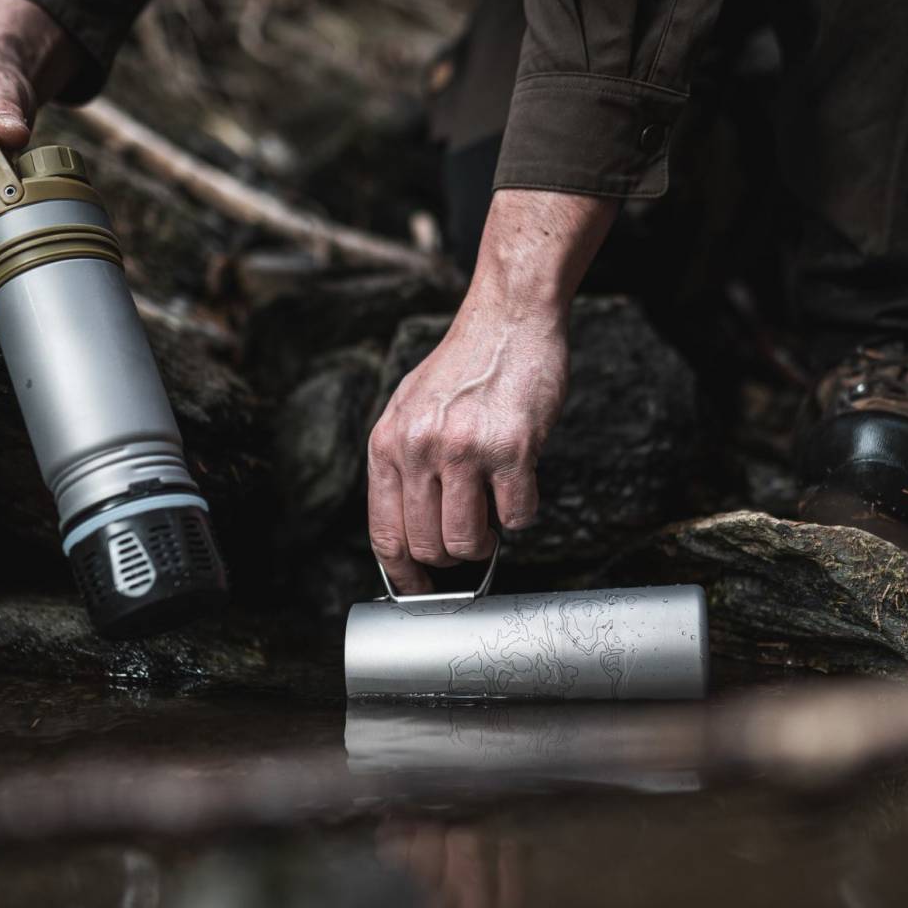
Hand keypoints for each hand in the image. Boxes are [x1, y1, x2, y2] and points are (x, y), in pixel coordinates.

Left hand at [367, 299, 566, 594]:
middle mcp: (420, 448)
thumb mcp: (411, 411)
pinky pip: (517, 517)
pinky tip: (520, 481)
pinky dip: (522, 511)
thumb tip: (409, 532)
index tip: (419, 588)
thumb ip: (404, 466)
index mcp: (388, 443)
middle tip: (471, 534)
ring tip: (493, 510)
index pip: (385, 533)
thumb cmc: (464, 366)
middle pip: (427, 545)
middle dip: (452, 554)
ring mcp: (465, 450)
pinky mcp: (512, 449)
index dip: (403, 573)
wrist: (509, 319)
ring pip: (468, 541)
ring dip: (486, 540)